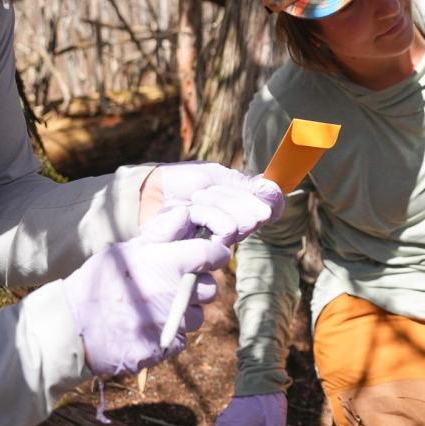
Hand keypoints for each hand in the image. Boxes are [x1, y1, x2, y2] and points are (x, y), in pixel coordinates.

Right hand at [63, 206, 230, 375]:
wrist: (70, 329)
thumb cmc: (96, 282)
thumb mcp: (126, 250)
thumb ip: (160, 234)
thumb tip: (185, 214)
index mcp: (167, 264)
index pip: (212, 254)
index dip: (213, 254)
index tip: (207, 256)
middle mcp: (175, 293)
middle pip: (211, 289)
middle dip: (198, 286)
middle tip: (175, 286)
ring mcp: (171, 323)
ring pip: (198, 317)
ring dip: (184, 312)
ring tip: (155, 308)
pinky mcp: (165, 348)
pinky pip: (180, 339)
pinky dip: (169, 334)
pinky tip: (146, 327)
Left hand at [142, 161, 283, 244]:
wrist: (152, 194)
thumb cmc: (181, 183)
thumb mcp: (216, 176)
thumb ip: (245, 185)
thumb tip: (272, 186)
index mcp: (242, 206)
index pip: (272, 208)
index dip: (271, 198)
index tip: (262, 187)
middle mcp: (237, 226)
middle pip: (258, 214)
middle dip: (231, 196)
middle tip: (207, 191)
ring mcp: (223, 239)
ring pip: (243, 221)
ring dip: (217, 203)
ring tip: (196, 200)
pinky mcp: (209, 249)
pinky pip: (227, 228)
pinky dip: (209, 212)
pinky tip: (192, 211)